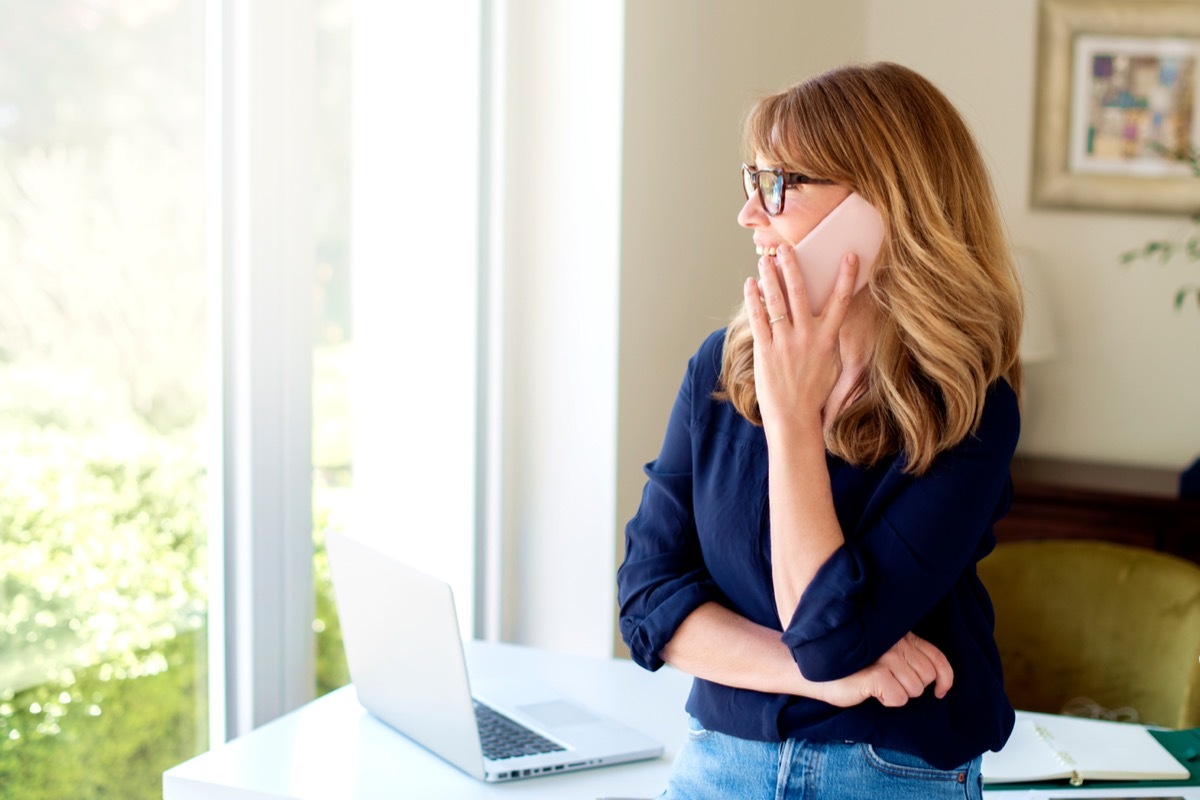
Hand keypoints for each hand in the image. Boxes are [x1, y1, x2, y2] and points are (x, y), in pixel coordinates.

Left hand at [741, 247, 859, 429]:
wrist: (795, 417)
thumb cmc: (814, 392)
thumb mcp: (832, 364)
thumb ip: (829, 340)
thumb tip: (828, 321)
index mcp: (828, 339)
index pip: (840, 301)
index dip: (847, 277)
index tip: (849, 256)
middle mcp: (808, 336)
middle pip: (799, 292)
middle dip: (792, 266)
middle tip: (785, 247)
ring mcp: (785, 342)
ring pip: (776, 301)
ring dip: (769, 277)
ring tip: (764, 260)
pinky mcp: (766, 350)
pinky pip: (758, 318)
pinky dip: (753, 299)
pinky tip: (750, 285)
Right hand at [813, 632, 953, 707]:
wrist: (814, 671)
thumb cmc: (849, 665)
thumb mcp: (882, 654)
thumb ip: (906, 657)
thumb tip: (934, 678)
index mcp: (901, 637)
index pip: (937, 658)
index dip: (945, 678)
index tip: (940, 691)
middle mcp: (895, 644)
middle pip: (926, 676)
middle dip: (913, 687)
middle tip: (891, 685)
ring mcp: (885, 658)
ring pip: (914, 689)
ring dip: (899, 695)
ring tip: (878, 686)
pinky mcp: (875, 674)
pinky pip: (898, 697)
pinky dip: (888, 700)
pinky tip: (873, 693)